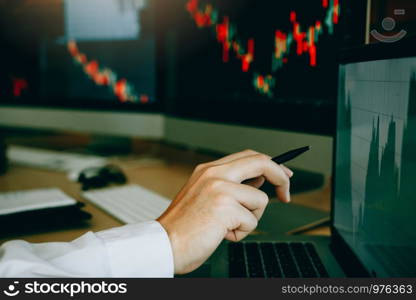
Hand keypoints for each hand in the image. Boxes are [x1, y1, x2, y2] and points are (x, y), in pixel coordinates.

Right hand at [157, 150, 292, 273]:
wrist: (164, 244)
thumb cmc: (184, 225)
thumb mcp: (205, 196)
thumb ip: (231, 186)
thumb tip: (260, 181)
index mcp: (208, 170)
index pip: (248, 156)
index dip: (271, 165)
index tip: (283, 174)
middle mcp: (214, 174)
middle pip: (262, 163)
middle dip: (281, 178)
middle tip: (285, 195)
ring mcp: (219, 188)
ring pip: (260, 200)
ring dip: (249, 219)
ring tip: (225, 226)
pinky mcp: (225, 207)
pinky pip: (252, 221)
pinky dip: (241, 232)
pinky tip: (221, 234)